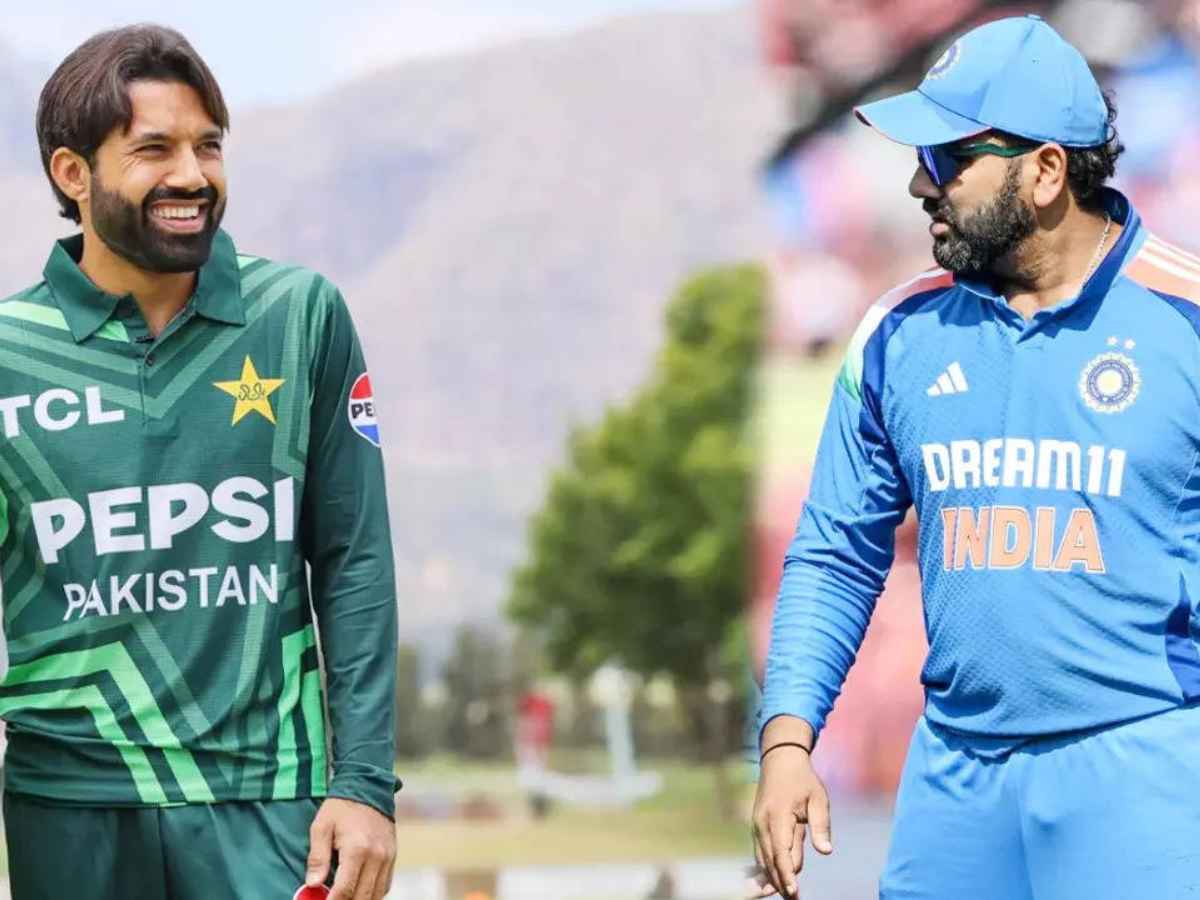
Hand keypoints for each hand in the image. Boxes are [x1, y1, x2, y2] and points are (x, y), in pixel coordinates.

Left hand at [306, 797, 396, 899]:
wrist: (368, 787)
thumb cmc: (341, 807)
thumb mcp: (321, 827)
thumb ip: (317, 857)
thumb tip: (313, 884)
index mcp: (357, 849)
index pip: (345, 889)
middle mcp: (377, 856)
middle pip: (363, 896)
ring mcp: (387, 857)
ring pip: (377, 894)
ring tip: (345, 897)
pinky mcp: (393, 855)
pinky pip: (385, 885)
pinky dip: (373, 893)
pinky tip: (360, 892)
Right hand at [750, 742, 831, 897]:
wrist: (779, 760)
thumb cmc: (802, 780)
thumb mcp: (818, 798)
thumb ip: (821, 825)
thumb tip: (825, 851)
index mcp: (778, 815)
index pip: (781, 851)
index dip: (786, 874)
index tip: (794, 892)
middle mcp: (762, 823)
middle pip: (769, 860)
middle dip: (780, 882)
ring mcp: (757, 825)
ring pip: (762, 859)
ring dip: (772, 878)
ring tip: (787, 895)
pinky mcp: (757, 827)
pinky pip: (761, 852)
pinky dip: (767, 868)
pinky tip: (774, 882)